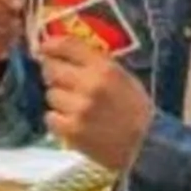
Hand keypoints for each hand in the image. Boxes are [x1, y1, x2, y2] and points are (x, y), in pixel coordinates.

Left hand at [37, 32, 154, 169]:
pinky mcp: (72, 130)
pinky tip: (73, 122)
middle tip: (62, 81)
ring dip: (59, 100)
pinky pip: (50, 117)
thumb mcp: (122, 77)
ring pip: (51, 95)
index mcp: (105, 69)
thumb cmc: (134, 108)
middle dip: (53, 73)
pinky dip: (58, 120)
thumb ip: (95, 63)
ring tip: (76, 107)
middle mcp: (90, 85)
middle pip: (51, 69)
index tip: (45, 48)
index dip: (51, 45)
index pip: (67, 46)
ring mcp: (79, 109)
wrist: (146, 144)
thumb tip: (61, 52)